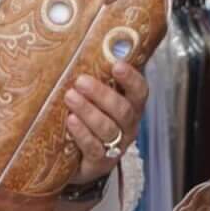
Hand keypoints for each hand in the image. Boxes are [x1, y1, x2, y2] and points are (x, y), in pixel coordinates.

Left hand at [65, 62, 148, 184]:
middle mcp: (127, 127)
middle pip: (123, 110)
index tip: (117, 65)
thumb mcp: (93, 101)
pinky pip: (94, 148)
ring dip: (89, 111)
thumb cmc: (86, 122)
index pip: (139, 91)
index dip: (131, 79)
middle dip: (102, 94)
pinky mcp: (99, 163)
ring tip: (70, 97)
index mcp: (131, 107)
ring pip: (108, 128)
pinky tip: (71, 121)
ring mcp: (115, 146)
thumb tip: (73, 47)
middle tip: (81, 81)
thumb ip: (92, 80)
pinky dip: (83, 133)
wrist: (76, 161)